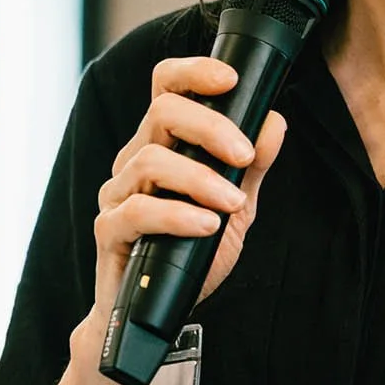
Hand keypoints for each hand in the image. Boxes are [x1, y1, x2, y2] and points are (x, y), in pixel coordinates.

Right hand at [77, 57, 287, 349]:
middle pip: (162, 112)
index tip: (231, 79)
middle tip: (245, 155)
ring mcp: (118, 193)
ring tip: (233, 204)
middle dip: (211, 127)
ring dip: (200, 178)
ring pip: (150, 159)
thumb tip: (275, 122)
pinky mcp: (109, 229)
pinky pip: (137, 209)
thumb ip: (253, 167)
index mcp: (164, 145)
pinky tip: (205, 226)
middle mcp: (135, 160)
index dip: (194, 72)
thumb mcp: (236, 208)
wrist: (161, 313)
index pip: (167, 88)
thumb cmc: (193, 253)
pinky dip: (176, 214)